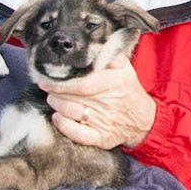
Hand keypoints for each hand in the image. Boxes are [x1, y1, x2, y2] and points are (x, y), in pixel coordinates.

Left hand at [40, 55, 157, 149]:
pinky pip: (79, 135)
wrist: (144, 120)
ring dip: (57, 105)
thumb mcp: (127, 71)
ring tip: (53, 98)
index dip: (61, 83)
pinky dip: (65, 127)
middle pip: (72, 98)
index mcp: (114, 84)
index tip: (46, 79)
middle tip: (47, 86)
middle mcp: (108, 104)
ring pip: (72, 113)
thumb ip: (114, 58)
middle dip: (54, 92)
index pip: (82, 84)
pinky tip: (57, 118)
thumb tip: (102, 51)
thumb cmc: (129, 92)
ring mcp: (105, 123)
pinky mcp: (102, 138)